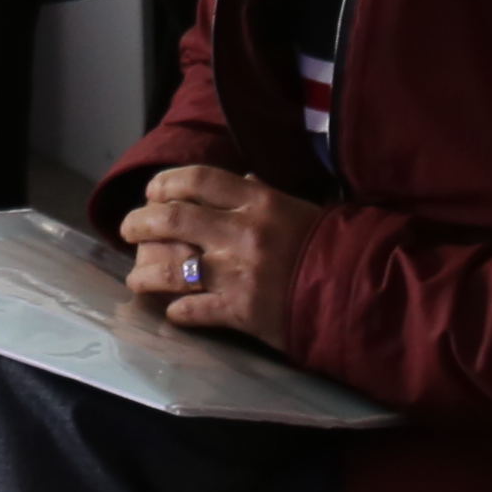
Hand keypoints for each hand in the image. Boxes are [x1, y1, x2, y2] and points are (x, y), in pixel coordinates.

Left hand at [118, 164, 318, 350]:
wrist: (365, 294)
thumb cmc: (333, 248)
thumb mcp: (300, 209)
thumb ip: (265, 194)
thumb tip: (242, 178)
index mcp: (258, 201)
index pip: (197, 179)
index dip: (165, 183)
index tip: (151, 192)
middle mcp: (241, 233)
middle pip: (172, 219)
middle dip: (140, 223)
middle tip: (127, 230)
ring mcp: (237, 274)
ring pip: (171, 269)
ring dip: (144, 272)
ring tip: (134, 277)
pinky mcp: (240, 313)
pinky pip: (193, 311)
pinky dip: (177, 312)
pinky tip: (171, 313)